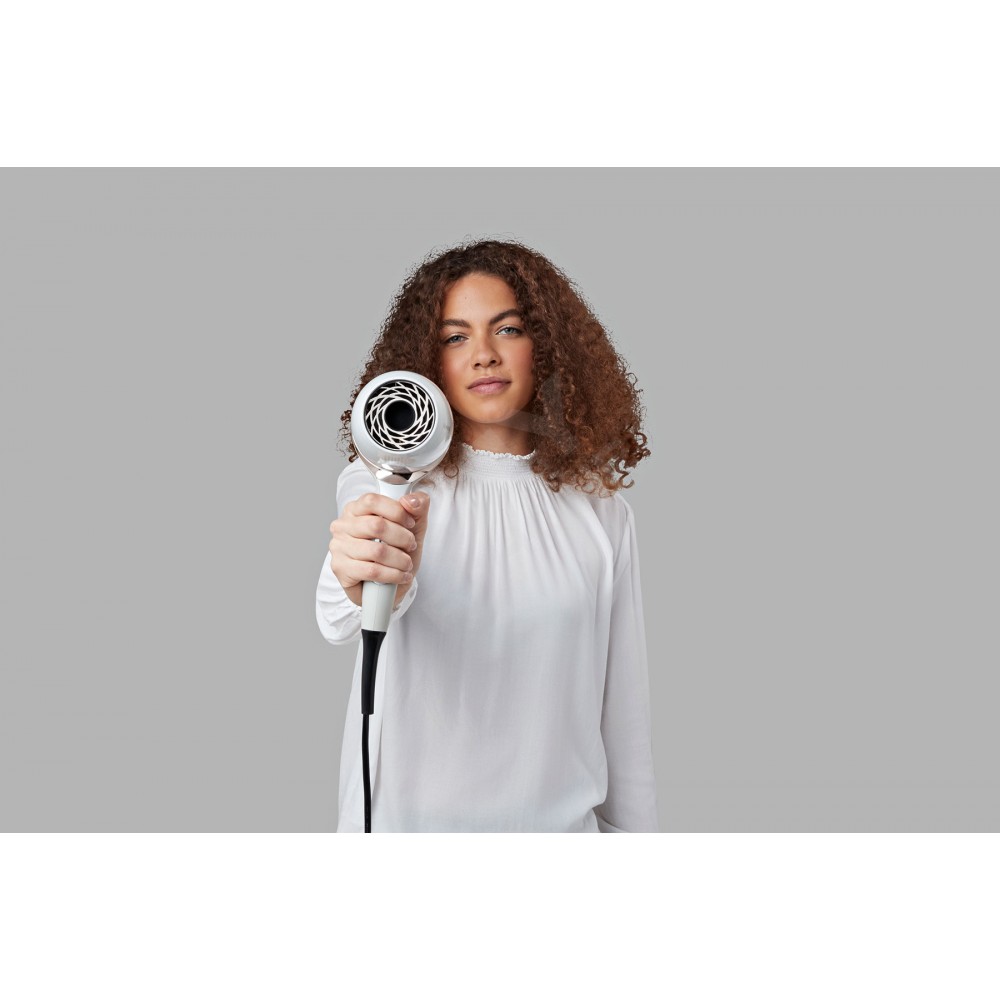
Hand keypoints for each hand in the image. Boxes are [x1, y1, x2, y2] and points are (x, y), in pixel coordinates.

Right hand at [328, 491, 430, 607]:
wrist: (389, 586)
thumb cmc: (397, 550)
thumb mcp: (413, 526)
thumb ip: (417, 506)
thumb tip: (410, 501)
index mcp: (356, 509)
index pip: (372, 501)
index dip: (396, 511)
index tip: (410, 523)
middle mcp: (343, 526)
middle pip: (376, 525)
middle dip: (402, 538)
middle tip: (411, 546)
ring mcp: (339, 547)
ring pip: (377, 551)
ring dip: (400, 560)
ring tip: (407, 564)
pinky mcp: (340, 569)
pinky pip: (372, 571)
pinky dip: (393, 575)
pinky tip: (401, 576)